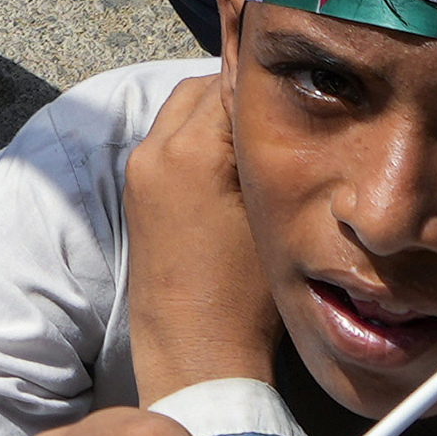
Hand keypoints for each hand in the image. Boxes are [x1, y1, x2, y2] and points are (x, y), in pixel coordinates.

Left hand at [117, 72, 282, 404]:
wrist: (197, 354)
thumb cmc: (247, 296)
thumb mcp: (273, 214)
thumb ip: (267, 152)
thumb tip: (277, 110)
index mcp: (190, 150)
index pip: (232, 82)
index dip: (269, 87)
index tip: (300, 95)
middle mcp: (154, 151)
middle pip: (200, 89)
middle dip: (239, 95)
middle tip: (283, 117)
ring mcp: (139, 171)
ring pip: (181, 112)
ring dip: (215, 116)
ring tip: (260, 143)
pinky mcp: (136, 192)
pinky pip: (167, 141)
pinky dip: (196, 140)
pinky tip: (231, 167)